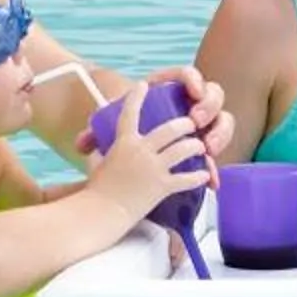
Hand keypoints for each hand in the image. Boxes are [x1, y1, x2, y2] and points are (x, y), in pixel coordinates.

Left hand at [77, 65, 231, 173]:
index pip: (186, 74)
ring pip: (222, 121)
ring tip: (207, 147)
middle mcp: (189, 104)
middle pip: (212, 95)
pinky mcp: (203, 146)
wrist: (130, 154)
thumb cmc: (123, 133)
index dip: (193, 79)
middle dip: (209, 107)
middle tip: (196, 122)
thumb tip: (81, 144)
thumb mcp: (109, 130)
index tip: (191, 90)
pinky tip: (211, 178)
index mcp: (168, 90)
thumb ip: (95, 134)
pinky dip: (213, 165)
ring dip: (219, 133)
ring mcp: (201, 125)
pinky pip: (217, 152)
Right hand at [85, 81, 205, 218]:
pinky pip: (186, 178)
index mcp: (123, 142)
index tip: (143, 85)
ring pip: (183, 149)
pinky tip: (205, 175)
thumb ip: (96, 153)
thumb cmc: (96, 191)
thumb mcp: (95, 165)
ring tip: (200, 146)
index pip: (130, 112)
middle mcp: (141, 150)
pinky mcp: (162, 186)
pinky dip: (198, 176)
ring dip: (194, 146)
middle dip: (184, 124)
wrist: (102, 212)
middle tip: (190, 123)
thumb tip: (91, 149)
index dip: (137, 97)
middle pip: (170, 129)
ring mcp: (153, 168)